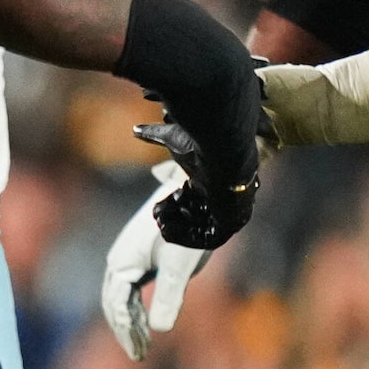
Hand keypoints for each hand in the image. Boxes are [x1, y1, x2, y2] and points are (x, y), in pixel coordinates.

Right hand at [100, 163, 208, 360]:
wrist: (200, 190)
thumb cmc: (192, 226)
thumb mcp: (182, 265)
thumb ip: (170, 297)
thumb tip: (160, 329)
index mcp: (122, 263)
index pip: (117, 307)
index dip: (127, 333)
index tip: (139, 354)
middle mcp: (119, 259)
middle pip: (114, 303)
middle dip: (126, 329)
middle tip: (139, 353)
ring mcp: (129, 253)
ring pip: (122, 294)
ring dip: (131, 318)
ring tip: (144, 340)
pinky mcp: (141, 250)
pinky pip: (131, 284)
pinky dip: (136, 303)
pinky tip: (146, 314)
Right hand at [133, 118, 256, 249]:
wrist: (222, 153)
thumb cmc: (200, 145)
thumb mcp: (171, 139)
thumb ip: (155, 136)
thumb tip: (136, 130)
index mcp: (216, 178)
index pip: (195, 197)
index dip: (175, 201)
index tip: (161, 201)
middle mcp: (226, 195)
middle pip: (197, 214)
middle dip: (174, 215)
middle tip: (158, 213)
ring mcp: (231, 211)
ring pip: (201, 228)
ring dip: (177, 226)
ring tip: (161, 221)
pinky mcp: (232, 223)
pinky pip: (208, 239)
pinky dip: (186, 237)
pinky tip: (167, 230)